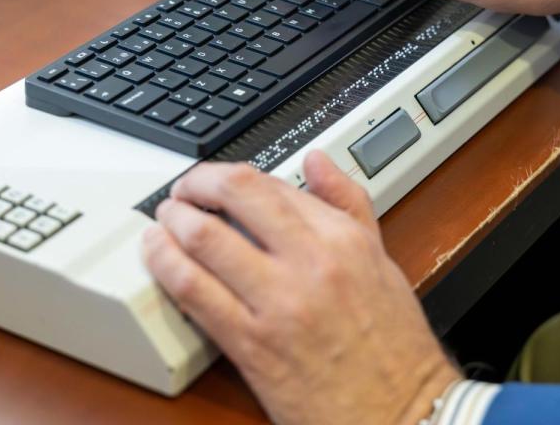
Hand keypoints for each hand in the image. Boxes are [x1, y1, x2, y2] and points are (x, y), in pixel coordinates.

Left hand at [143, 151, 459, 424]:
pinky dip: (165, 264)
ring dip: (173, 220)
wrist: (402, 414)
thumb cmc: (393, 348)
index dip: (234, 176)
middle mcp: (312, 262)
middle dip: (196, 184)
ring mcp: (279, 302)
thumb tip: (318, 160)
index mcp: (344, 239)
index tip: (219, 182)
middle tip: (183, 190)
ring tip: (165, 219)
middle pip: (236, 194)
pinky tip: (157, 255)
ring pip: (205, 238)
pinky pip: (194, 292)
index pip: (273, 183)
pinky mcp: (251, 344)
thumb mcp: (381, 261)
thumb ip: (348, 204)